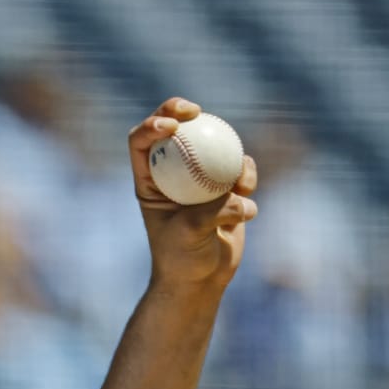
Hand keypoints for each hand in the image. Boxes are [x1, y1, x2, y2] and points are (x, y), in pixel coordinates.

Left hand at [128, 98, 258, 293]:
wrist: (201, 278)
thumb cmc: (183, 258)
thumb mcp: (189, 234)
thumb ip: (211, 211)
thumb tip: (238, 196)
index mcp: (149, 180)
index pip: (140, 142)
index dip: (151, 125)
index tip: (170, 126)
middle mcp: (172, 172)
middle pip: (174, 129)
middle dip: (179, 110)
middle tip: (196, 111)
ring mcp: (200, 177)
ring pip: (214, 146)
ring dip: (229, 156)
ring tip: (238, 183)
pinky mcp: (227, 186)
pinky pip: (241, 169)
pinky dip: (248, 178)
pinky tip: (248, 198)